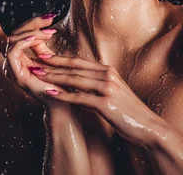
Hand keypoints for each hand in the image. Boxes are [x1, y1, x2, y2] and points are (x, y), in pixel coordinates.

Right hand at [0, 0, 71, 107]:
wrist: (64, 101)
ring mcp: (10, 70)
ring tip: (51, 31)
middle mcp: (9, 63)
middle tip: (50, 17)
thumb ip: (38, 43)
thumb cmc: (58, 80)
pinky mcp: (15, 75)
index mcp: (14, 57)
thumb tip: (38, 30)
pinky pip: (14, 52)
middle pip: (11, 34)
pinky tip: (41, 38)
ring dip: (33, 32)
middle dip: (31, 23)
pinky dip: (25, 42)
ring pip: (12, 40)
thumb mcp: (48, 56)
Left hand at [33, 54, 165, 144]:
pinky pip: (80, 98)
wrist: (148, 127)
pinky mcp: (106, 104)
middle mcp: (107, 75)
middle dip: (52, 65)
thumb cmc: (128, 111)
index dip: (60, 58)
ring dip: (54, 78)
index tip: (43, 56)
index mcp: (108, 71)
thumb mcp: (113, 91)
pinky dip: (64, 96)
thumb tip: (77, 80)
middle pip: (74, 68)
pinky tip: (51, 94)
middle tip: (35, 62)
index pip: (79, 61)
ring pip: (75, 80)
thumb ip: (97, 83)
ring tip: (38, 76)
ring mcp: (107, 88)